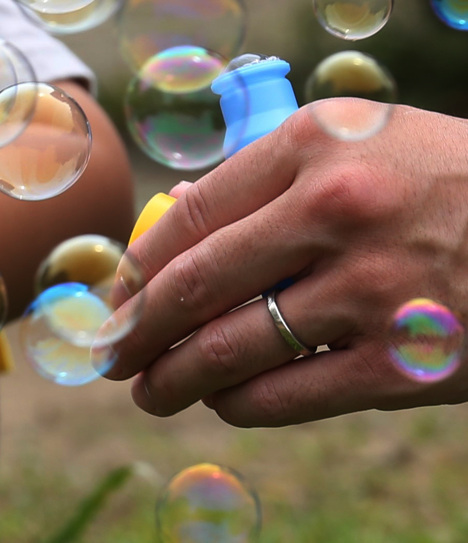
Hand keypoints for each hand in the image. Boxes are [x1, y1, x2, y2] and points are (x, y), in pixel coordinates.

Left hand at [103, 105, 467, 426]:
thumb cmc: (432, 175)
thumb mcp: (354, 138)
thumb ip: (269, 174)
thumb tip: (177, 223)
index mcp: (314, 143)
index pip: (192, 212)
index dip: (136, 263)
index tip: (114, 294)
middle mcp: (336, 211)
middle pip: (195, 285)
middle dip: (135, 331)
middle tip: (110, 354)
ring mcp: (370, 290)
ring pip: (231, 351)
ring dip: (174, 381)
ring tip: (153, 391)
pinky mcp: (402, 362)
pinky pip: (288, 397)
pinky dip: (240, 405)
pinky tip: (225, 400)